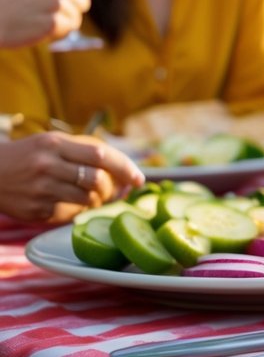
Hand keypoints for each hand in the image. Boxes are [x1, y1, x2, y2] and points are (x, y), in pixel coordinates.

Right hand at [0, 0, 93, 48]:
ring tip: (39, 21)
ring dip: (63, 22)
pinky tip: (40, 30)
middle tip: (48, 14)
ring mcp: (55, 1)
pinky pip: (69, 28)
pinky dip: (58, 33)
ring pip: (76, 16)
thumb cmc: (2, 0)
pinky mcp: (53, 22)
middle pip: (82, 0)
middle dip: (71, 9)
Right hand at [0, 132, 144, 222]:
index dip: (125, 167)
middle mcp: (48, 166)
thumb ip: (85, 152)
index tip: (140, 178)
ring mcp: (40, 190)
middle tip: (117, 191)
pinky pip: (70, 213)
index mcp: (55, 144)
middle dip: (113, 188)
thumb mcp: (52, 143)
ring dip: (99, 200)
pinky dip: (78, 209)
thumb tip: (125, 173)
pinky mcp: (36, 210)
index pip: (101, 155)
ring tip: (95, 196)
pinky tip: (71, 202)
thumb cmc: (29, 156)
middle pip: (97, 180)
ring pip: (87, 199)